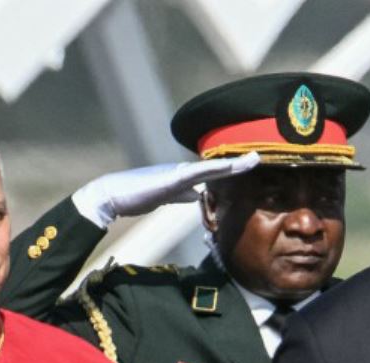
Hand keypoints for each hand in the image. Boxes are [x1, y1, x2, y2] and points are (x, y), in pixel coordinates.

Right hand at [71, 153, 261, 226]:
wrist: (110, 195)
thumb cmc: (133, 196)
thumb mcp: (163, 197)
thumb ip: (180, 196)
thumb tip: (197, 196)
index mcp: (182, 176)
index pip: (212, 172)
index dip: (231, 169)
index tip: (250, 165)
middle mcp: (182, 171)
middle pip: (216, 166)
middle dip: (238, 163)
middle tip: (260, 157)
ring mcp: (178, 174)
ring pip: (212, 167)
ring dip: (234, 164)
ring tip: (256, 159)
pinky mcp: (172, 179)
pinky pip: (200, 173)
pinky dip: (218, 170)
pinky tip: (233, 167)